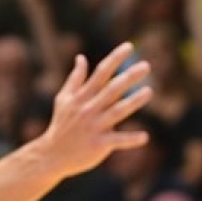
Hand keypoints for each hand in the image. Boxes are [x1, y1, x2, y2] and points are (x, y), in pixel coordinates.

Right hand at [38, 43, 152, 175]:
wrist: (52, 154)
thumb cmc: (61, 124)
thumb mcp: (63, 99)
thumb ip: (75, 78)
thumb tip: (81, 57)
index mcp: (82, 96)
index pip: (101, 72)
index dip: (115, 58)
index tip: (130, 46)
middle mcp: (89, 108)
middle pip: (112, 89)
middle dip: (129, 77)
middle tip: (146, 66)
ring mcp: (94, 126)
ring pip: (117, 111)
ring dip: (133, 102)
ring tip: (149, 92)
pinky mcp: (98, 144)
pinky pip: (117, 140)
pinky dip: (131, 139)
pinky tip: (145, 137)